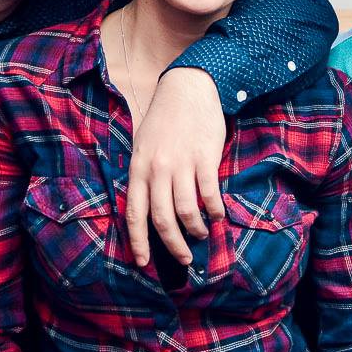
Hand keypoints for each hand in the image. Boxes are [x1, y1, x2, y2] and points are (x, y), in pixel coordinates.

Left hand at [125, 67, 225, 267]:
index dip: (138, 242)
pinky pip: (209, 195)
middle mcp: (157, 169)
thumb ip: (143, 176)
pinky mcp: (205, 158)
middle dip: (173, 245)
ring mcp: (181, 164)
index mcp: (138, 169)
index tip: (143, 263)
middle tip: (183, 259)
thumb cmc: (164, 121)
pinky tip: (217, 215)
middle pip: (162, 219)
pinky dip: (214, 211)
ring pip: (186, 211)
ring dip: (196, 229)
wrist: (187, 89)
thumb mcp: (143, 146)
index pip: (134, 214)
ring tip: (202, 233)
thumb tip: (146, 209)